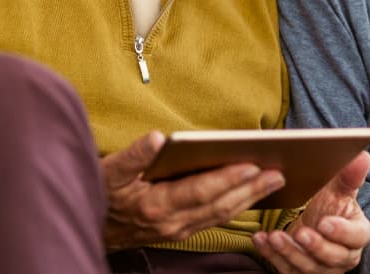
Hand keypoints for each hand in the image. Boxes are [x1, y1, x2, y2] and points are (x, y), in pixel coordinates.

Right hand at [101, 130, 285, 249]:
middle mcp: (171, 222)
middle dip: (251, 189)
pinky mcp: (179, 231)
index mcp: (156, 206)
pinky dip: (235, 206)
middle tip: (278, 173)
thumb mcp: (109, 170)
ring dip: (249, 199)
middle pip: (219, 205)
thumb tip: (157, 139)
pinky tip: (250, 195)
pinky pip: (214, 219)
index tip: (252, 164)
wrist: (90, 227)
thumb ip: (134, 155)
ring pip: (220, 214)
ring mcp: (177, 230)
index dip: (228, 178)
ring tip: (273, 181)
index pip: (201, 191)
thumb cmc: (101, 193)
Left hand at [253, 151, 369, 272]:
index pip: (356, 237)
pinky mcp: (300, 273)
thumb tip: (362, 156)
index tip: (325, 222)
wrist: (314, 222)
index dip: (341, 232)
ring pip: (308, 267)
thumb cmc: (330, 206)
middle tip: (300, 232)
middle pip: (332, 257)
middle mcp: (342, 256)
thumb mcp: (339, 190)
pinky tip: (261, 240)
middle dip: (315, 246)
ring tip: (275, 236)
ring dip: (289, 252)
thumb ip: (349, 177)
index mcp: (357, 234)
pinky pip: (286, 268)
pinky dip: (272, 255)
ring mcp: (321, 268)